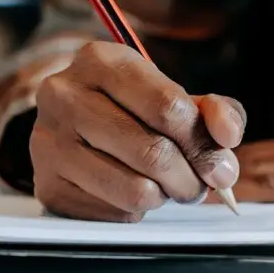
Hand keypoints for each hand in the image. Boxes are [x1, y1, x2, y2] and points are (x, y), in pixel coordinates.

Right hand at [31, 42, 245, 221]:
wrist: (71, 130)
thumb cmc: (132, 111)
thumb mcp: (174, 96)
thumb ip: (213, 110)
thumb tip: (227, 137)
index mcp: (100, 60)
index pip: (168, 107)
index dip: (205, 144)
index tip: (223, 168)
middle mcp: (64, 95)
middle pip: (154, 152)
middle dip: (190, 179)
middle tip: (198, 186)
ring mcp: (49, 141)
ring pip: (136, 190)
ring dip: (165, 197)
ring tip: (165, 187)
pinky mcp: (46, 184)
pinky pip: (114, 212)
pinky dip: (135, 210)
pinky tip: (128, 191)